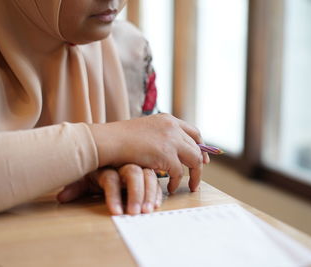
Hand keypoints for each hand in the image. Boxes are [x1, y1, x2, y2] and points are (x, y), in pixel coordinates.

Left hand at [57, 164, 162, 214]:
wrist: (104, 152)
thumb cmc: (94, 169)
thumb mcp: (83, 177)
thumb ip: (76, 187)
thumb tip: (63, 197)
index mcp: (107, 166)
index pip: (111, 179)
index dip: (113, 196)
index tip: (116, 213)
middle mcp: (124, 163)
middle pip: (134, 173)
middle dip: (136, 194)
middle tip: (135, 212)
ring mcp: (139, 166)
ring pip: (149, 175)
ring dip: (150, 194)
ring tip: (148, 211)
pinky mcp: (148, 173)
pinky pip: (156, 180)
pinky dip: (157, 192)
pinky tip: (156, 204)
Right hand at [89, 113, 208, 192]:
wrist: (108, 141)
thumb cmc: (120, 139)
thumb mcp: (145, 131)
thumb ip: (160, 136)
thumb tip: (170, 149)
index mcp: (168, 120)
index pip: (193, 132)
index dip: (200, 145)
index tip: (202, 157)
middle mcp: (173, 127)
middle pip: (196, 147)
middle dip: (200, 162)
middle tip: (198, 174)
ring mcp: (171, 140)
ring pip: (194, 160)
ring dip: (195, 175)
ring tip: (191, 185)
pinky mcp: (167, 154)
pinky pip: (179, 172)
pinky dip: (176, 182)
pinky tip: (170, 188)